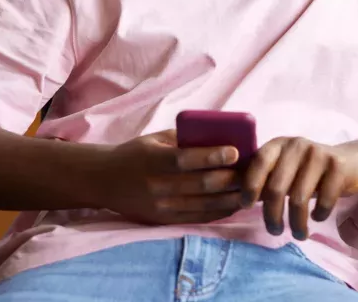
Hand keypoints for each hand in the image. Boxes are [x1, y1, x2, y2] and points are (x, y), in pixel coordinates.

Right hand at [97, 129, 243, 224]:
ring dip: (230, 198)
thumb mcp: (155, 139)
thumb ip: (185, 139)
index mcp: (152, 160)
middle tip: (253, 171)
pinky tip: (235, 204)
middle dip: (230, 178)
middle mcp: (155, 185)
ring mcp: (159, 206)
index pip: (186, 159)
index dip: (213, 156)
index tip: (236, 151)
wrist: (104, 181)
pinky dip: (219, 212)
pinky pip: (197, 218)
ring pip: (203, 205)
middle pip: (200, 185)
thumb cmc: (136, 153)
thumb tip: (222, 137)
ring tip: (251, 189)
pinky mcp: (162, 220)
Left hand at [241, 137, 357, 239]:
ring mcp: (319, 154)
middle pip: (276, 188)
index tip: (246, 207)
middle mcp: (297, 145)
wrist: (349, 163)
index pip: (258, 162)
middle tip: (274, 231)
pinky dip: (319, 215)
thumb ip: (262, 178)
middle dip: (273, 216)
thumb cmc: (307, 171)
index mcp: (279, 144)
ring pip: (299, 199)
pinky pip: (323, 200)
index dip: (249, 186)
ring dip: (297, 224)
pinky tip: (317, 216)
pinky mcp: (338, 166)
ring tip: (299, 234)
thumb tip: (232, 198)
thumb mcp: (283, 169)